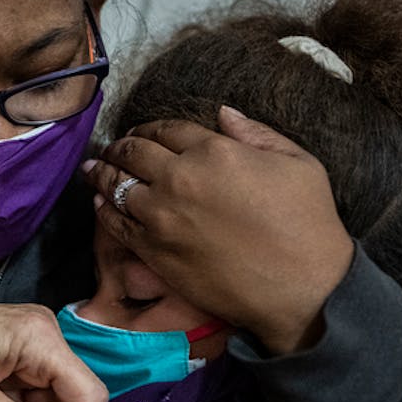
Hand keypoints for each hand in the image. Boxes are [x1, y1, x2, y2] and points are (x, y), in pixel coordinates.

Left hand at [82, 106, 353, 354]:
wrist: (301, 288)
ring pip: (116, 185)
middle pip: (133, 152)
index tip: (140, 131)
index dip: (149, 128)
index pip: (166, 129)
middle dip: (119, 146)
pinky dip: (103, 209)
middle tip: (112, 147)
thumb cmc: (308, 223)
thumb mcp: (297, 162)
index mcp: (213, 151)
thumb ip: (255, 133)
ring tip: (93, 168)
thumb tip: (223, 113)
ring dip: (102, 173)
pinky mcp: (153, 249)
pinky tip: (99, 203)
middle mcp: (178, 178)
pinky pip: (115, 224)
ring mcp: (161, 215)